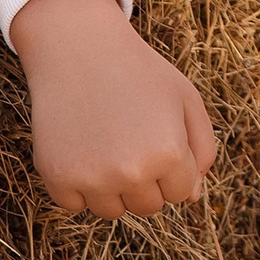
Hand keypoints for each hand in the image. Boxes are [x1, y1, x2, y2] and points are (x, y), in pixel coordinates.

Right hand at [11, 0, 218, 219]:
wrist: (79, 49)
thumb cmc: (139, 73)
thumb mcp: (186, 99)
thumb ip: (201, 149)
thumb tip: (190, 196)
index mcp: (169, 153)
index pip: (180, 192)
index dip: (172, 164)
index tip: (157, 134)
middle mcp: (131, 172)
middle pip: (148, 206)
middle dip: (145, 179)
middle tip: (131, 135)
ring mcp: (92, 179)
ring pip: (112, 210)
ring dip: (112, 186)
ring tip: (106, 141)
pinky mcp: (57, 179)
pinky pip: (75, 205)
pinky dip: (78, 185)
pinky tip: (81, 147)